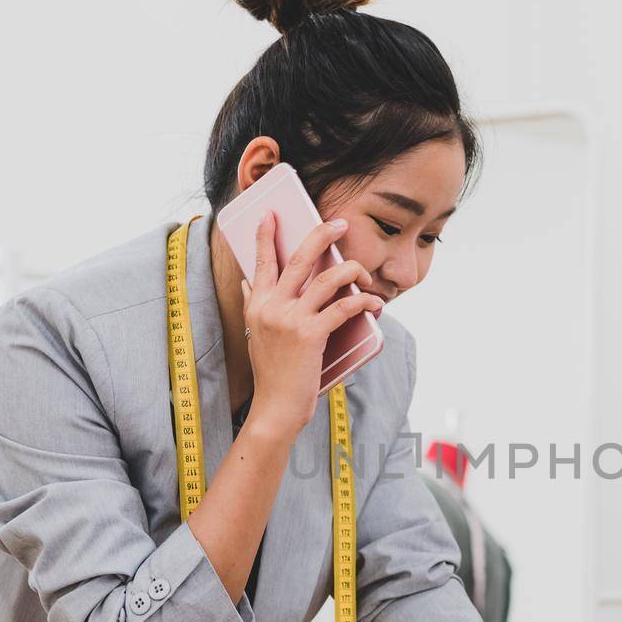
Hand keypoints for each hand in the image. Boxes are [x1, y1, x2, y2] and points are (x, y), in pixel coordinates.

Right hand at [241, 211, 382, 437]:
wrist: (275, 407)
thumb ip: (252, 304)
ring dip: (351, 271)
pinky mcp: (310, 335)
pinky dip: (361, 301)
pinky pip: (342, 308)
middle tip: (338, 223)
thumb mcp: (255, 333)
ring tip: (365, 273)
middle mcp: (271, 306)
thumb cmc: (271, 372)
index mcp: (258, 304)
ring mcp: (290, 319)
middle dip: (320, 236)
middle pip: (299, 259)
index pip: (262, 261)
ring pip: (326, 280)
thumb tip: (247, 281)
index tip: (271, 214)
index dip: (266, 236)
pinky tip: (373, 303)